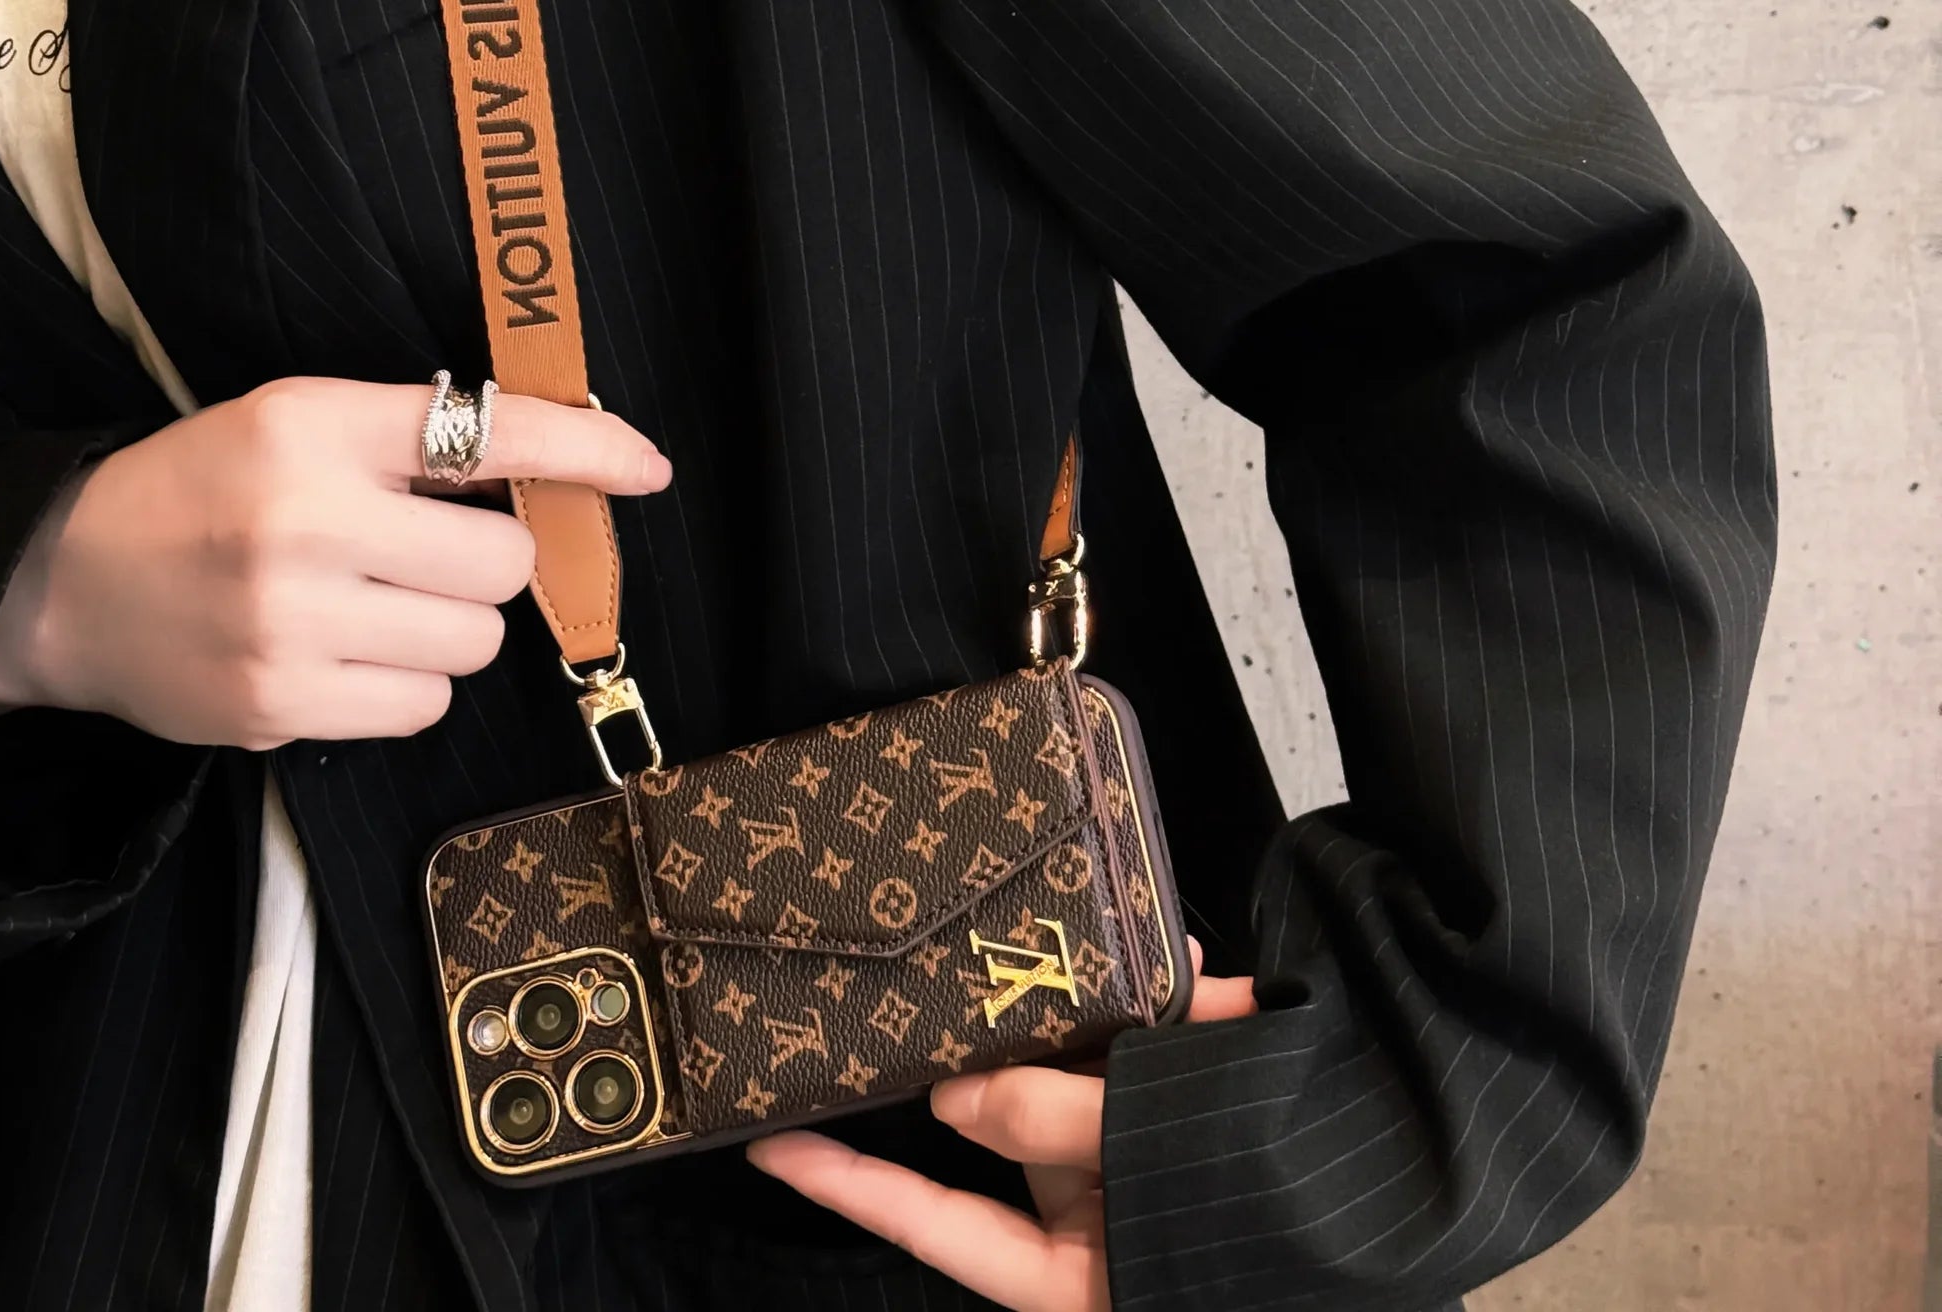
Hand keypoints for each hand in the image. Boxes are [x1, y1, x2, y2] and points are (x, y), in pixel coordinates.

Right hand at [0, 376, 669, 749]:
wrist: (61, 586)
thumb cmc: (205, 490)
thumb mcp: (298, 422)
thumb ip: (415, 438)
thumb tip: (557, 468)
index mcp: (313, 426)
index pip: (487, 428)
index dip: (585, 446)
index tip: (648, 467)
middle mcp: (305, 521)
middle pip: (501, 561)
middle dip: (483, 560)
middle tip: (419, 552)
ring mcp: (291, 624)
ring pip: (475, 643)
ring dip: (448, 628)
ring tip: (372, 605)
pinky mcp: (279, 707)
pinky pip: (423, 708)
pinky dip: (406, 685)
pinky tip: (343, 655)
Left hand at [746, 939, 1255, 1311]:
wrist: (1443, 1168)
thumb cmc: (1294, 1212)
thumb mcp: (1153, 1172)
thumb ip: (1053, 1127)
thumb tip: (958, 1094)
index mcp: (1080, 1269)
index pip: (940, 1223)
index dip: (853, 1183)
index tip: (770, 1138)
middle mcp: (1105, 1213)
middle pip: (1017, 1122)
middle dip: (998, 1041)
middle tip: (940, 974)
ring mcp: (1156, 1157)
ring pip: (1094, 1067)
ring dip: (1096, 1006)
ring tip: (1082, 943)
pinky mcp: (1207, 1103)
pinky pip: (1171, 1046)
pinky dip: (1175, 999)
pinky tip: (1177, 953)